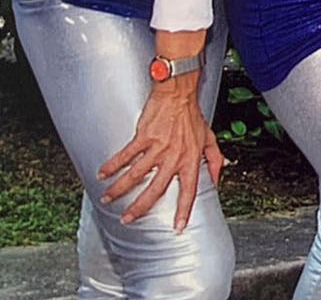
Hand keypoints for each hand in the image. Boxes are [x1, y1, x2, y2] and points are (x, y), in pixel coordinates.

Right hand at [99, 74, 221, 230]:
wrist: (178, 93)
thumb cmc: (192, 115)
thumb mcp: (209, 138)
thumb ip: (215, 160)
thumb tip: (217, 180)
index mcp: (190, 160)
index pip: (189, 191)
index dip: (184, 210)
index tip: (177, 227)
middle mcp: (173, 157)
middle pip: (155, 189)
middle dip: (139, 207)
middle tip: (127, 218)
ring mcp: (157, 148)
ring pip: (135, 175)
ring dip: (119, 188)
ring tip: (108, 198)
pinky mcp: (143, 137)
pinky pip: (125, 155)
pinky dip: (112, 165)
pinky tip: (103, 173)